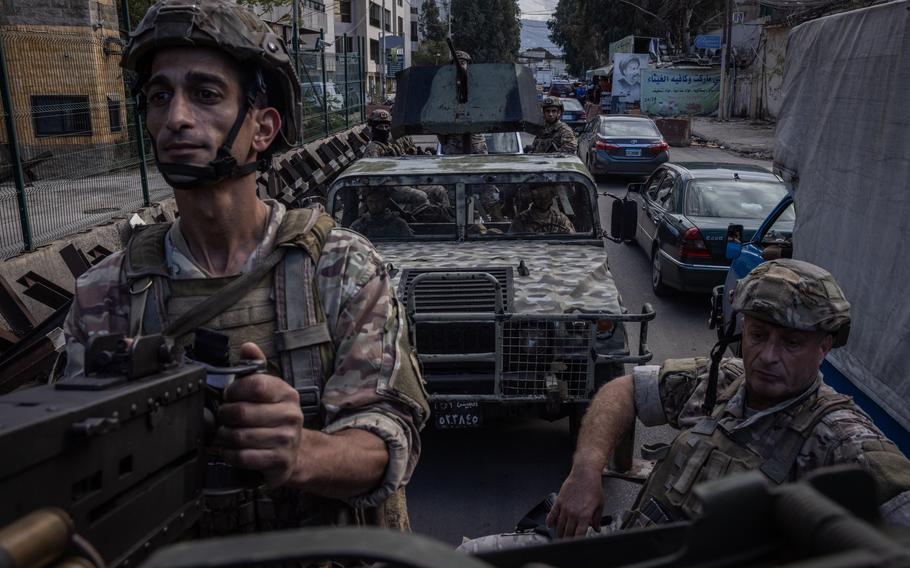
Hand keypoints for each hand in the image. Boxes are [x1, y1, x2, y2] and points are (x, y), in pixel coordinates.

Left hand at [216, 342, 303, 487]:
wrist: (296, 452)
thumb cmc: (274, 418)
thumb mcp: (269, 391)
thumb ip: (255, 368)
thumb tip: (248, 346)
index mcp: (287, 394)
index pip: (256, 385)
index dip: (234, 390)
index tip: (229, 395)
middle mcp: (291, 416)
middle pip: (242, 413)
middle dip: (224, 416)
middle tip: (223, 417)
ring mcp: (287, 440)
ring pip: (239, 437)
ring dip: (224, 436)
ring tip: (225, 433)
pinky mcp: (280, 461)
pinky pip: (243, 457)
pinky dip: (230, 454)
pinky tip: (230, 449)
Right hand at [546, 465, 603, 537]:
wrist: (585, 474)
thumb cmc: (593, 487)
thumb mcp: (600, 504)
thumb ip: (597, 519)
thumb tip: (597, 528)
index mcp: (585, 515)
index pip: (579, 534)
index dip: (577, 542)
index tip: (576, 545)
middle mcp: (573, 513)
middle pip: (568, 532)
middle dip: (566, 540)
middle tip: (566, 544)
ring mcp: (565, 507)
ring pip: (559, 525)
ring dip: (559, 533)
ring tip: (559, 538)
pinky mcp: (559, 501)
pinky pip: (552, 514)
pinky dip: (550, 521)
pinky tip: (549, 526)